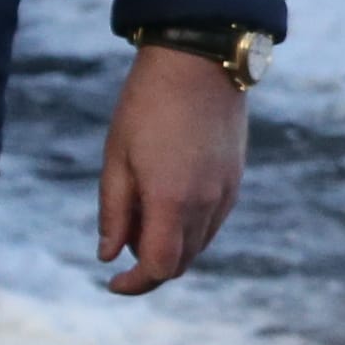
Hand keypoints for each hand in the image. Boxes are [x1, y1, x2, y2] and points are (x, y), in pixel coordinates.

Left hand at [99, 45, 248, 295]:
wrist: (199, 61)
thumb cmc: (147, 106)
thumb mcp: (117, 159)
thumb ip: (113, 212)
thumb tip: (108, 256)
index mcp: (171, 201)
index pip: (158, 267)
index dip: (135, 284)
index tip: (114, 281)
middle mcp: (206, 204)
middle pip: (181, 263)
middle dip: (150, 266)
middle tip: (123, 242)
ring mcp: (226, 192)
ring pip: (199, 245)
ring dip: (171, 246)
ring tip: (142, 214)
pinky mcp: (235, 179)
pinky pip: (213, 222)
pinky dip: (190, 227)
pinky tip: (169, 199)